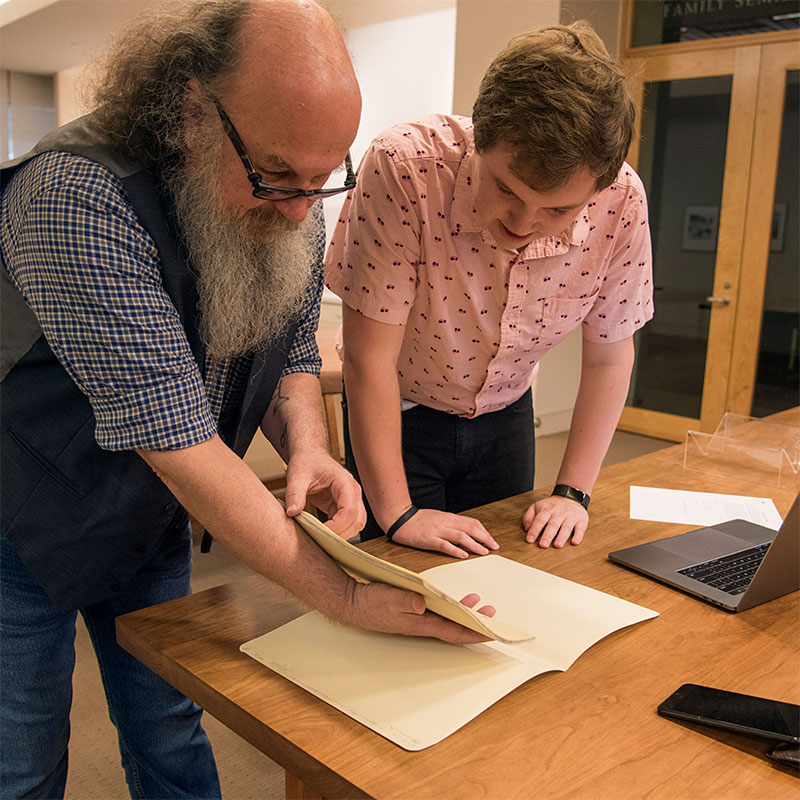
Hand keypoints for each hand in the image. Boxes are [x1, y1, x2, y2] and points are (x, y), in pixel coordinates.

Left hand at [284, 450, 365, 538]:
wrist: (310, 455)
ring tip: (321, 537)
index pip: (349, 510)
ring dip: (342, 534)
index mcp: (344, 483)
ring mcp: (351, 500)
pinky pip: (347, 524)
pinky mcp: (343, 506)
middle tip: (320, 539)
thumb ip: (294, 494)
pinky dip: (337, 531)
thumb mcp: (297, 476)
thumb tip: (292, 513)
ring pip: (356, 524)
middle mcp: (353, 492)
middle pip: (358, 520)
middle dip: (341, 533)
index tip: (319, 533)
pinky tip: (321, 533)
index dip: (337, 526)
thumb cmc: (306, 462)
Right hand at [343, 581, 495, 643]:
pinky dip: (450, 606)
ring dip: (465, 613)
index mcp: (421, 623)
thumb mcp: (390, 597)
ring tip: (478, 603)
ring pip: (448, 619)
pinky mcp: (412, 611)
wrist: (353, 603)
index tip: (493, 633)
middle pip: (456, 628)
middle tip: (492, 615)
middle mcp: (423, 624)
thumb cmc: (371, 602)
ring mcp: (418, 619)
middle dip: (476, 624)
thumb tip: (423, 603)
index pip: (455, 632)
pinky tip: (451, 598)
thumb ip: (407, 600)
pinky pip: (438, 612)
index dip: (476, 634)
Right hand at [390, 508, 498, 558]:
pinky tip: (463, 555)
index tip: (492, 541)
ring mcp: (437, 530)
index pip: (472, 523)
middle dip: (484, 538)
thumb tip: (465, 532)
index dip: (484, 532)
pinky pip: (444, 544)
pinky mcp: (428, 539)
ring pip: (460, 536)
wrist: (400, 517)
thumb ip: (451, 525)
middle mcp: (446, 522)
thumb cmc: (418, 520)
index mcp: (449, 517)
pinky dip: (455, 549)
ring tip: (483, 552)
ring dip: (474, 544)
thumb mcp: (438, 518)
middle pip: (470, 528)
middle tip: (494, 547)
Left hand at [522, 495, 587, 547]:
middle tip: (543, 545)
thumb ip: (529, 516)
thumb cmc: (551, 506)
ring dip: (562, 537)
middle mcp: (559, 513)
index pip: (540, 520)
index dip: (534, 530)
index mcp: (547, 510)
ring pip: (566, 527)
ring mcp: (570, 516)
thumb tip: (526, 529)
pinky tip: (575, 542)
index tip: (529, 540)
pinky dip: (578, 535)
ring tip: (557, 545)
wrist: (571, 496)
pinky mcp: (581, 520)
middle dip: (547, 535)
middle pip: (553, 524)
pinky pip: (580, 528)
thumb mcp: (537, 506)